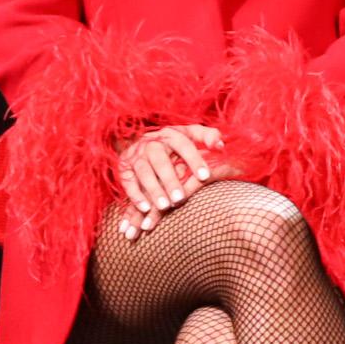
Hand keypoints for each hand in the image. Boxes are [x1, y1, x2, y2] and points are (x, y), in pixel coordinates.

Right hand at [114, 123, 221, 238]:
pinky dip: (135, 195)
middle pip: (160, 160)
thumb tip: (220, 145)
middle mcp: (151, 143)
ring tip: (164, 206)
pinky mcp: (124, 168)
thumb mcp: (193, 134)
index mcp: (171, 135)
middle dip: (170, 180)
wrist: (144, 141)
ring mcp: (136, 156)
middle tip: (181, 198)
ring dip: (153, 190)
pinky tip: (145, 209)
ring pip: (143, 172)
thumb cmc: (177, 142)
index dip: (194, 160)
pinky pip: (127, 182)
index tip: (206, 176)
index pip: (184, 145)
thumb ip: (209, 136)